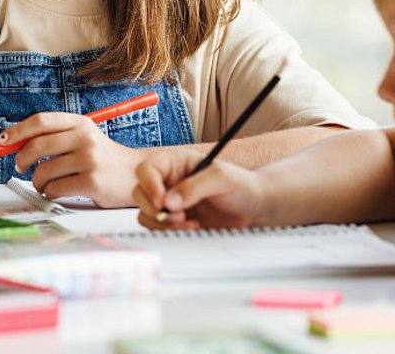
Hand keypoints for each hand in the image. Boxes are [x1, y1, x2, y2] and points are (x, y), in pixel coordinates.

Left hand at [0, 113, 146, 206]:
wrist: (137, 174)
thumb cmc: (103, 157)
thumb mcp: (82, 138)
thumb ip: (53, 137)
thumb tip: (12, 142)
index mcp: (79, 123)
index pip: (40, 121)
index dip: (17, 131)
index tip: (3, 141)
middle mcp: (85, 138)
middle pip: (36, 146)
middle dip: (21, 159)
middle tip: (21, 166)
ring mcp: (89, 160)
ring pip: (43, 171)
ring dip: (37, 181)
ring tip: (44, 183)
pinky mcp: (92, 182)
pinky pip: (55, 188)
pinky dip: (50, 192)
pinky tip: (57, 191)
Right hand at [133, 149, 267, 230]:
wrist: (254, 209)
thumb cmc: (241, 187)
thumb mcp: (221, 179)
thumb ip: (194, 187)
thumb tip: (169, 202)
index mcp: (174, 163)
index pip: (147, 170)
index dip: (149, 185)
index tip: (163, 202)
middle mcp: (166, 181)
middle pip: (140, 193)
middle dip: (155, 208)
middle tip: (178, 216)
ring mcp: (168, 202)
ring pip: (145, 212)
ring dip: (163, 222)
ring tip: (189, 223)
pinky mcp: (173, 220)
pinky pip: (157, 227)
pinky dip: (170, 231)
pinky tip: (193, 227)